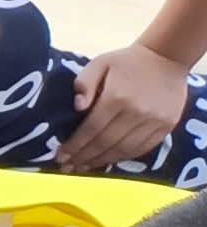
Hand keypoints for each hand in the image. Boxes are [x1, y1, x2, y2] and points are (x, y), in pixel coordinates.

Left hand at [66, 46, 196, 172]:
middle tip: (67, 167)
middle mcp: (136, 112)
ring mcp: (154, 121)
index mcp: (117, 97)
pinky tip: (107, 160)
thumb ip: (84, 82)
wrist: (166, 59)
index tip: (60, 157)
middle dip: (83, 158)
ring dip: (101, 161)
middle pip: (105, 143)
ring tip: (83, 167)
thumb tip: (77, 107)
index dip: (74, 146)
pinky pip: (141, 148)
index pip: (91, 129)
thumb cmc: (127, 62)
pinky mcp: (166, 126)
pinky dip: (122, 157)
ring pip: (123, 149)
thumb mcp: (100, 63)